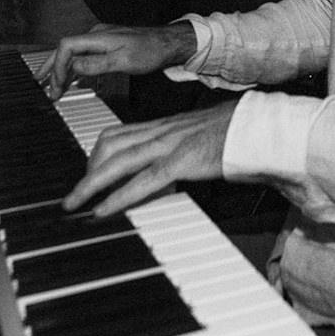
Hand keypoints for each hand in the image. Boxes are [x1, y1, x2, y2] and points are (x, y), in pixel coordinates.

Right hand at [46, 22, 196, 96]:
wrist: (168, 43)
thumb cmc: (149, 51)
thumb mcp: (123, 61)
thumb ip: (97, 64)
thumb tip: (74, 68)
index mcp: (97, 37)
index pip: (66, 48)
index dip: (58, 66)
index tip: (57, 84)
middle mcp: (96, 36)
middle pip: (64, 50)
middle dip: (51, 68)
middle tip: (41, 84)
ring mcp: (101, 41)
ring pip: (73, 54)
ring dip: (62, 70)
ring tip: (52, 86)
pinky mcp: (107, 47)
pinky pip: (83, 57)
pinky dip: (74, 68)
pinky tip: (72, 79)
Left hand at [61, 102, 236, 216]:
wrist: (260, 128)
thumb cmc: (236, 134)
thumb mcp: (199, 138)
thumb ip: (180, 150)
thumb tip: (169, 168)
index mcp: (165, 125)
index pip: (118, 134)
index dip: (96, 154)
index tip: (87, 172)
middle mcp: (162, 131)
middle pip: (109, 145)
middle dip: (87, 170)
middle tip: (74, 194)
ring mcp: (171, 144)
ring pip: (118, 161)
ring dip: (91, 184)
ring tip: (77, 203)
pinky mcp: (184, 161)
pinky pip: (144, 180)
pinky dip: (119, 196)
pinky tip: (104, 210)